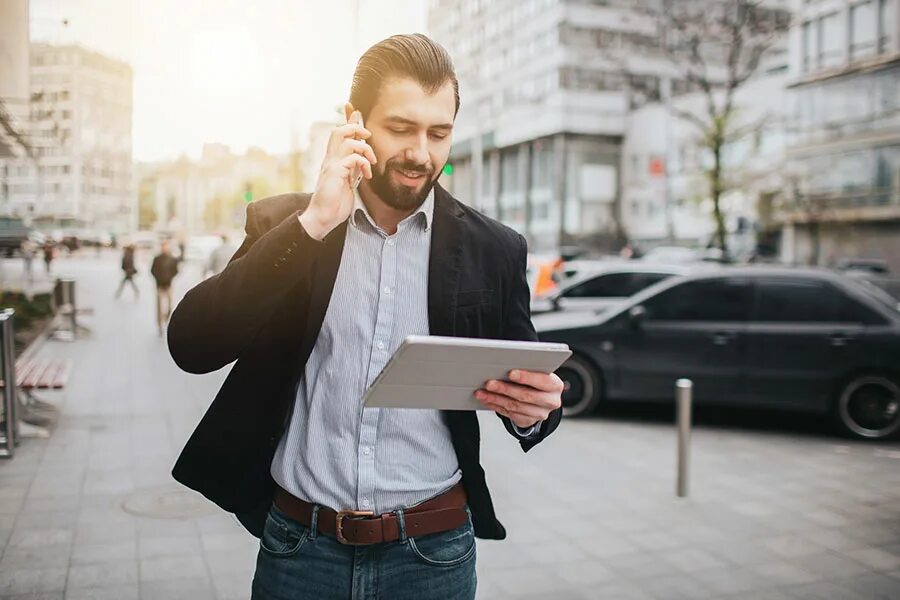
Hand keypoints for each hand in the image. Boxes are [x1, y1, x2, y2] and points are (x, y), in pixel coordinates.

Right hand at [299, 111, 376, 239]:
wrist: (323, 218)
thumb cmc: (335, 202)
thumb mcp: (348, 181)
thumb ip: (353, 169)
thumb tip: (362, 159)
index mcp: (333, 160)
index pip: (339, 134)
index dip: (347, 120)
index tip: (353, 108)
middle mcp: (330, 159)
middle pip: (339, 131)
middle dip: (355, 127)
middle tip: (368, 136)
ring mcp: (331, 165)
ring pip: (346, 141)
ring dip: (364, 148)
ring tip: (371, 162)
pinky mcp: (334, 174)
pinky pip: (351, 159)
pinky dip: (363, 163)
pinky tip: (366, 176)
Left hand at [475, 369, 563, 428]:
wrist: (541, 396)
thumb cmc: (536, 378)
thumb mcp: (537, 371)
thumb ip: (528, 368)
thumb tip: (504, 362)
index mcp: (555, 385)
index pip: (543, 381)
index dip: (526, 377)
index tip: (511, 373)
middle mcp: (551, 401)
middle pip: (526, 396)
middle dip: (505, 388)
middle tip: (489, 383)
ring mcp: (540, 414)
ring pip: (515, 406)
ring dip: (495, 399)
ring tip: (482, 392)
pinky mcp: (528, 421)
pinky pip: (509, 414)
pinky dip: (496, 406)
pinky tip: (486, 399)